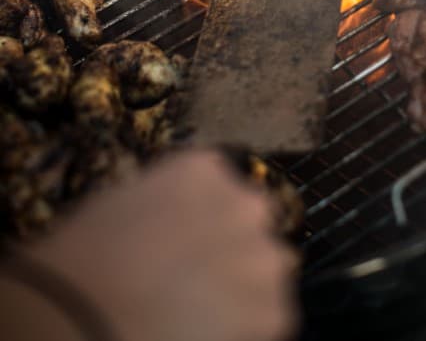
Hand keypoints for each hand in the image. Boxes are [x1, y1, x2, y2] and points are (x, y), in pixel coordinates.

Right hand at [23, 151, 298, 340]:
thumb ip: (165, 201)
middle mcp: (245, 204)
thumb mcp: (122, 203)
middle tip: (193, 281)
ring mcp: (263, 256)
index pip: (219, 188)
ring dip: (241, 290)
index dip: (201, 220)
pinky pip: (266, 321)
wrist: (86, 315)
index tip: (183, 244)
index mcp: (204, 170)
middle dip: (230, 250)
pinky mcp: (272, 310)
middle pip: (250, 225)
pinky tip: (203, 335)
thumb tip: (174, 221)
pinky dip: (243, 331)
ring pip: (263, 275)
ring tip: (197, 314)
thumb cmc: (85, 261)